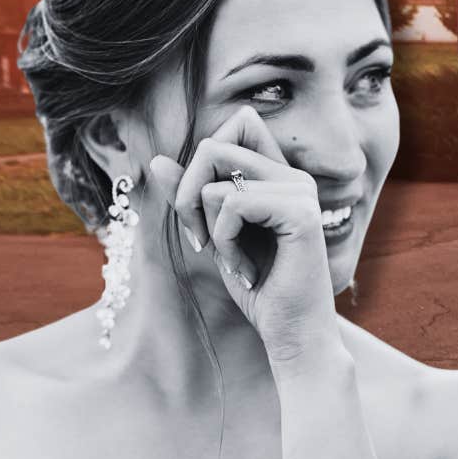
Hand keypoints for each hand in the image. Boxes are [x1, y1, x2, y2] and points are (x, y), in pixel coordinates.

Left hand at [149, 106, 340, 364]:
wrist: (293, 334)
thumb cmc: (259, 290)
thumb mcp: (214, 237)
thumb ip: (191, 198)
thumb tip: (156, 160)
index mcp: (280, 177)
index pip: (239, 123)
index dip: (205, 157)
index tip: (201, 211)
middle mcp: (295, 177)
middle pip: (214, 145)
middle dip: (188, 196)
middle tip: (199, 241)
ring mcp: (301, 192)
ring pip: (217, 180)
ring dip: (209, 227)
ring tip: (231, 260)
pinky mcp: (300, 213)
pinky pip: (232, 203)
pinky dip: (224, 241)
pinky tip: (244, 269)